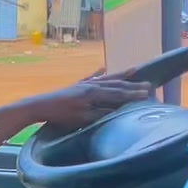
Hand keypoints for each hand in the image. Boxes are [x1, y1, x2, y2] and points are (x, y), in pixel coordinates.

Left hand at [30, 70, 152, 131]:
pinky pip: (90, 78)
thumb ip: (100, 113)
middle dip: (132, 84)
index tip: (148, 93)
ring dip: (120, 75)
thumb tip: (118, 110)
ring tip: (133, 70)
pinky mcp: (75, 85)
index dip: (133, 94)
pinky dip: (98, 74)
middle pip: (115, 84)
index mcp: (94, 93)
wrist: (39, 106)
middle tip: (148, 84)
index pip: (118, 94)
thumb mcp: (83, 119)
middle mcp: (91, 85)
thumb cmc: (60, 116)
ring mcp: (83, 84)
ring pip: (106, 78)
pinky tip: (103, 68)